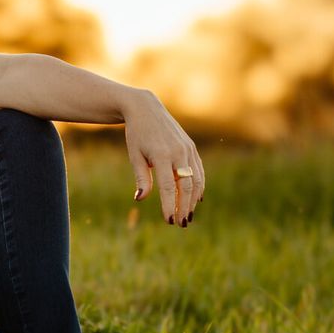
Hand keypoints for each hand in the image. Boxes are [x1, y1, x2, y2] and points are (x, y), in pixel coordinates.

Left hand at [124, 90, 203, 226]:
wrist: (146, 109)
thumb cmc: (136, 135)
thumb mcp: (135, 156)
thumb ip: (141, 178)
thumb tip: (141, 199)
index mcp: (161, 155)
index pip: (167, 187)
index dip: (169, 205)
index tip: (169, 221)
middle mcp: (178, 152)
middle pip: (186, 186)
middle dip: (184, 207)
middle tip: (181, 224)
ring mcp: (187, 149)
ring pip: (196, 180)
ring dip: (193, 200)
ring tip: (188, 215)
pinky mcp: (191, 147)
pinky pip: (199, 170)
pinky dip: (199, 186)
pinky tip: (196, 199)